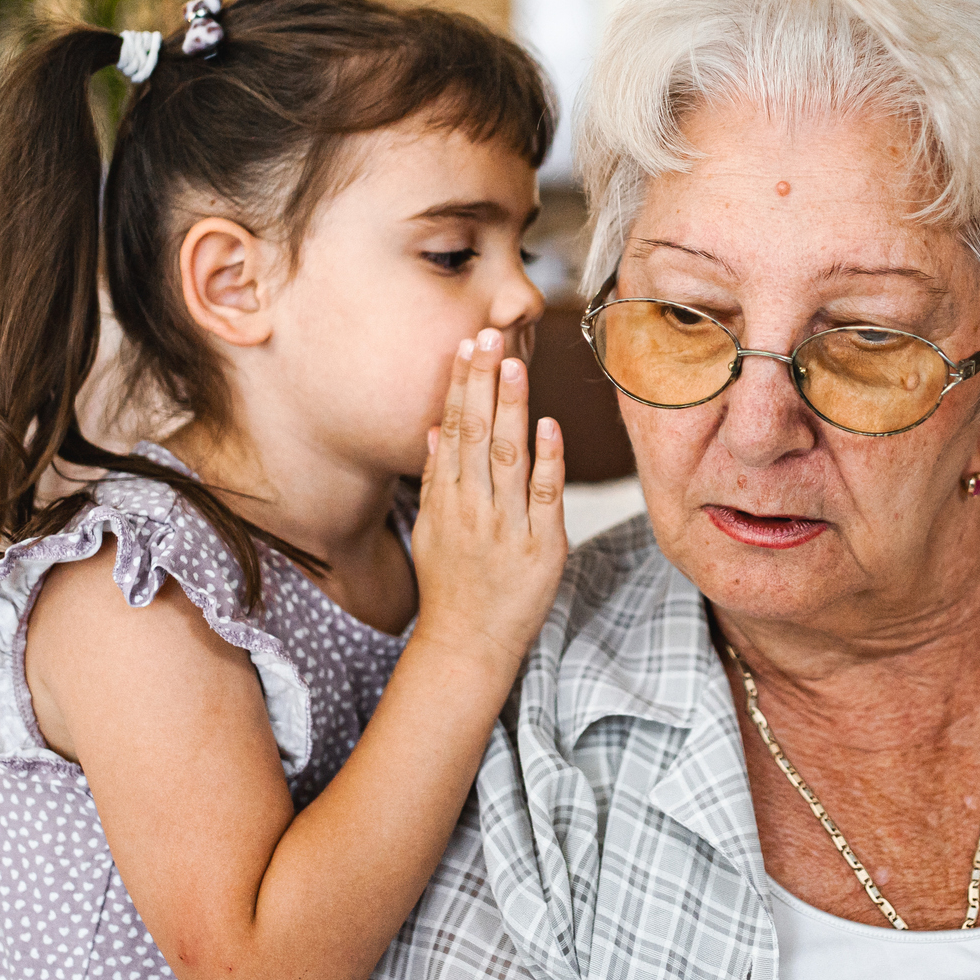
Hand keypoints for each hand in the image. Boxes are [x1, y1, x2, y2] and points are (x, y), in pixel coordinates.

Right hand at [412, 327, 569, 671]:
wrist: (467, 643)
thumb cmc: (451, 586)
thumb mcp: (430, 530)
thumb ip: (435, 479)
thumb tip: (433, 431)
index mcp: (445, 499)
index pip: (452, 429)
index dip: (458, 386)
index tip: (465, 346)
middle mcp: (472, 507)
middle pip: (476, 433)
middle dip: (482, 382)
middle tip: (488, 336)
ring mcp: (506, 526)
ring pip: (508, 457)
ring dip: (511, 408)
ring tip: (515, 364)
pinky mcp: (541, 547)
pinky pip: (545, 497)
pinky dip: (548, 461)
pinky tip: (549, 427)